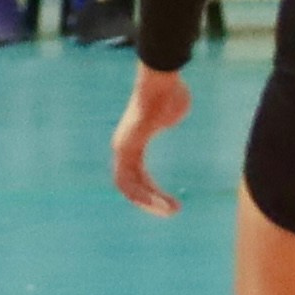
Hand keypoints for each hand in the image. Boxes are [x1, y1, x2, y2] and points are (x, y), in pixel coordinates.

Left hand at [111, 64, 190, 214]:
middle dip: (151, 202)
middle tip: (172, 211)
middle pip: (131, 186)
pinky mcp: (123, 148)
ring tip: (170, 211)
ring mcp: (121, 147)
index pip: (139, 176)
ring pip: (127, 188)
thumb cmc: (170, 94)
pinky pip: (127, 182)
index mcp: (134, 141)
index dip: (152, 191)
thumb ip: (169, 121)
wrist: (162, 83)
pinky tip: (162, 204)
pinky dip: (143, 196)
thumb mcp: (173, 112)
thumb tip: (173, 117)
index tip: (170, 202)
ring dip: (149, 203)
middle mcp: (123, 147)